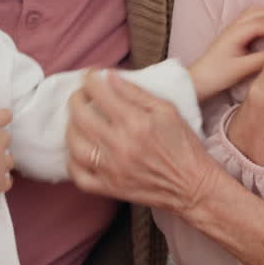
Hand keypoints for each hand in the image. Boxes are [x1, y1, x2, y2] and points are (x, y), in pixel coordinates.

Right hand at [0, 108, 13, 194]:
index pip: (4, 115)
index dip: (4, 115)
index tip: (5, 116)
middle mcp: (0, 142)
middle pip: (7, 138)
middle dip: (1, 140)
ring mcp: (2, 161)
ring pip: (10, 160)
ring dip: (4, 161)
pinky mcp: (0, 179)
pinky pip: (7, 182)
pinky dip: (4, 181)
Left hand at [67, 71, 217, 215]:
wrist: (193, 186)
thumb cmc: (184, 146)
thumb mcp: (167, 110)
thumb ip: (136, 92)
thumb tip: (110, 77)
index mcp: (136, 123)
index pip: (100, 93)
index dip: (90, 79)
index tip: (90, 75)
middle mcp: (121, 146)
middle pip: (81, 116)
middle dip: (76, 98)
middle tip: (81, 94)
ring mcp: (112, 169)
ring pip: (75, 144)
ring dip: (71, 126)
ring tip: (77, 119)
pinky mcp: (109, 189)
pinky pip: (78, 175)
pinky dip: (72, 160)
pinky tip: (78, 149)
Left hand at [188, 6, 263, 100]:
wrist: (198, 80)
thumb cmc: (217, 75)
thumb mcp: (241, 69)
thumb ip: (261, 59)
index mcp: (236, 31)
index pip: (263, 22)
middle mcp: (236, 25)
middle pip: (261, 11)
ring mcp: (235, 28)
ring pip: (257, 13)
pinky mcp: (236, 34)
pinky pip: (254, 20)